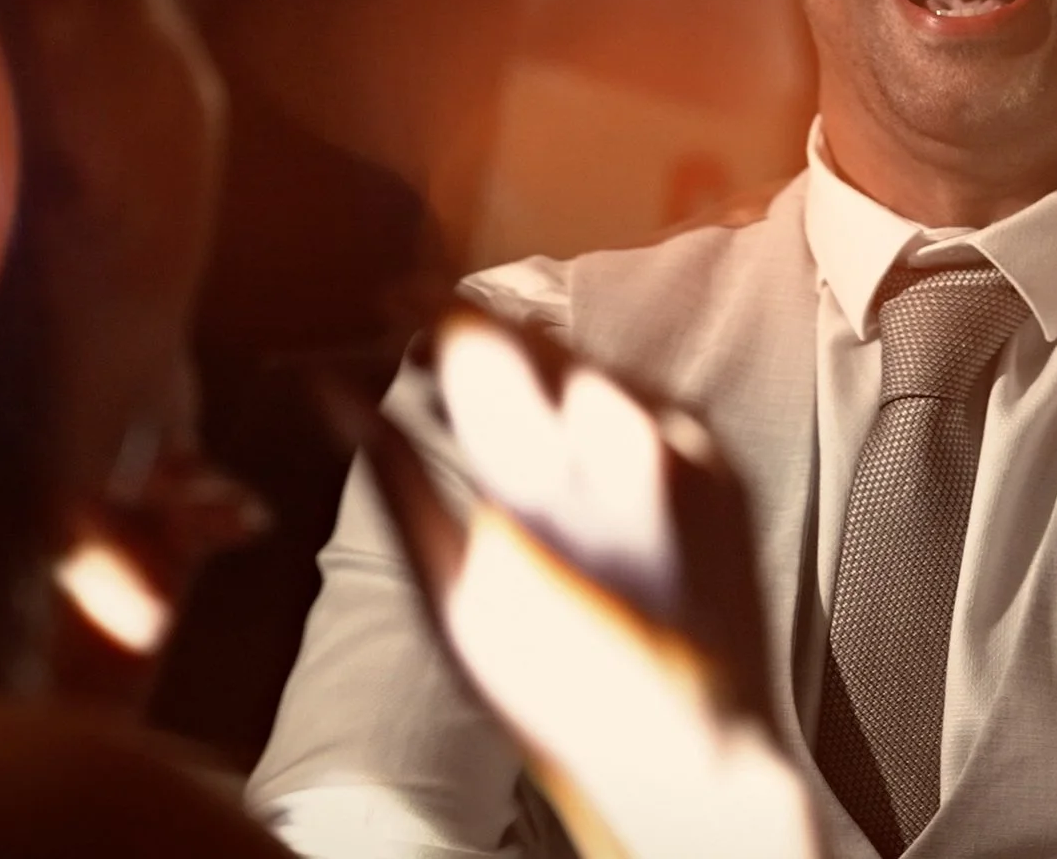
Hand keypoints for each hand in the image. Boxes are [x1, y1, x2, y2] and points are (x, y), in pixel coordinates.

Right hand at [337, 299, 818, 858]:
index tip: (381, 304)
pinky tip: (549, 434)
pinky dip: (586, 399)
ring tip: (467, 393)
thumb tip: (333, 394)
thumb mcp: (452, 599)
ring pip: (585, 357)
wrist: (697, 753)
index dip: (419, 310)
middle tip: (412, 347)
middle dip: (467, 330)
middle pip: (530, 336)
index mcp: (546, 482)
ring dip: (525, 363)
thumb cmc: (558, 699)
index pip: (473, 342)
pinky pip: (640, 396)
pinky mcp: (723, 456)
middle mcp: (628, 446)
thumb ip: (394, 480)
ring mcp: (689, 445)